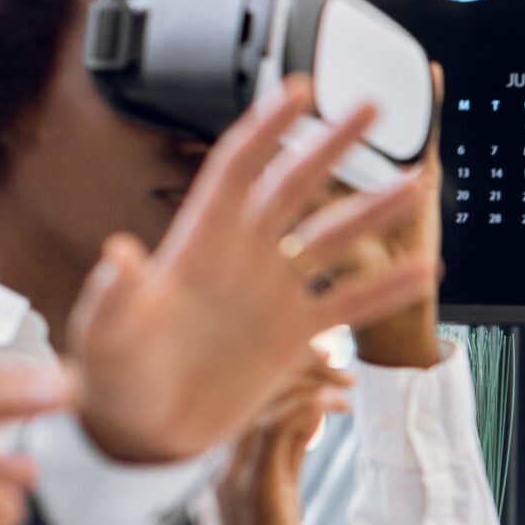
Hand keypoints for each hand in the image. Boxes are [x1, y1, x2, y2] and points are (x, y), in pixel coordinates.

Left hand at [63, 79, 436, 465]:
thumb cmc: (113, 379)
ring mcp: (270, 295)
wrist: (141, 434)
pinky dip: (386, 290)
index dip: (267, 129)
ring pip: (332, 240)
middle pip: (295, 187)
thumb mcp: (103, 338)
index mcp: (195, 247)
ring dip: (375, 212)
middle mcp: (240, 260)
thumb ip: (112, 298)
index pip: (236, 172)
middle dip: (333, 146)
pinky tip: (421, 272)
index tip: (299, 91)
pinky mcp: (292, 336)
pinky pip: (347, 305)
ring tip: (415, 185)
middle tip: (371, 109)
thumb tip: (118, 255)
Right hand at [195, 355, 349, 524]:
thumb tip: (312, 416)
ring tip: (341, 374)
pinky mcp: (256, 488)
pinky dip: (305, 407)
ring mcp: (236, 473)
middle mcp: (226, 462)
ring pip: (259, 403)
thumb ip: (292, 454)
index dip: (277, 371)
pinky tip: (335, 403)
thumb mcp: (283, 494)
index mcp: (228, 463)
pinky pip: (274, 430)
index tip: (314, 352)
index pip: (246, 401)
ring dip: (304, 381)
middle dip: (290, 364)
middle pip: (248, 394)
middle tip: (330, 349)